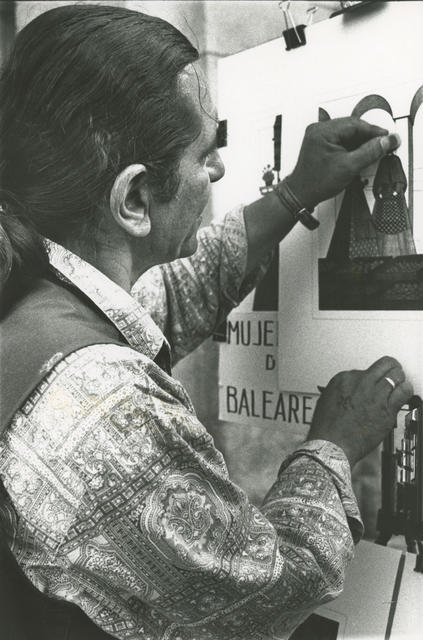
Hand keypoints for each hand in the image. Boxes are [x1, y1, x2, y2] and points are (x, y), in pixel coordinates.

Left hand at [286, 117, 400, 209]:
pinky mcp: (320, 144)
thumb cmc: (316, 182)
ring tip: (372, 152)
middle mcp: (319, 130)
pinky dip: (352, 146)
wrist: (300, 195)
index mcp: (323, 131)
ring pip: (347, 134)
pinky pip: (340, 140)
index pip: (356, 124)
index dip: (374, 131)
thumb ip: (370, 152)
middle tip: (383, 144)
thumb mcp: (349, 167)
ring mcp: (318, 137)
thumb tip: (386, 141)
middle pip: (352, 127)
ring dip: (360, 142)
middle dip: (368, 137)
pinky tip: (359, 155)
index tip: (387, 137)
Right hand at [307, 356, 412, 467]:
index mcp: (344, 379)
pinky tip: (403, 394)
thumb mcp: (327, 400)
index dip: (371, 377)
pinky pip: (404, 392)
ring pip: (397, 375)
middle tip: (392, 373)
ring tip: (399, 384)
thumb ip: (343, 391)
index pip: (366, 369)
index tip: (372, 383)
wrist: (331, 445)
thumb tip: (353, 391)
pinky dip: (406, 391)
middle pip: (384, 365)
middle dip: (390, 368)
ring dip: (399, 379)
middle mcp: (361, 383)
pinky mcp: (386, 408)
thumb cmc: (327, 428)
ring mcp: (375, 394)